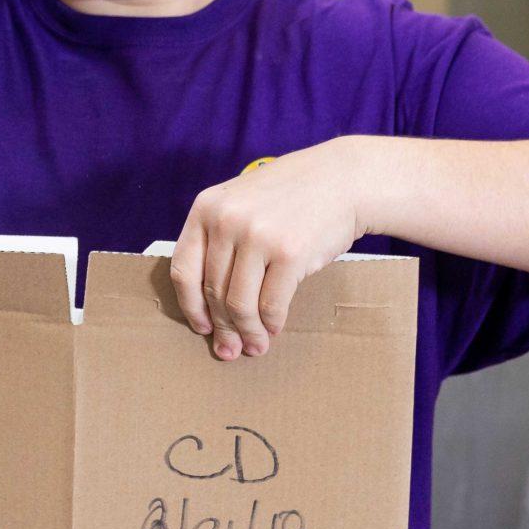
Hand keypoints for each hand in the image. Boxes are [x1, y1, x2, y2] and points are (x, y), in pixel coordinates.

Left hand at [169, 139, 375, 360]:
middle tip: (229, 350)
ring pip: (240, 303)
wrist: (344, 178)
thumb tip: (207, 303)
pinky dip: (271, 323)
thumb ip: (218, 238)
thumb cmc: (291, 196)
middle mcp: (226, 221)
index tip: (201, 327)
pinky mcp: (289, 253)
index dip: (190, 306)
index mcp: (206, 208)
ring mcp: (257, 236)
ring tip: (254, 347)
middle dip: (222, 327)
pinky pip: (271, 303)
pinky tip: (274, 329)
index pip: (184, 270)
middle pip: (213, 291)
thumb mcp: (240, 201)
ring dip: (247, 332)